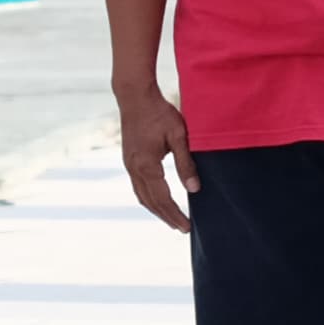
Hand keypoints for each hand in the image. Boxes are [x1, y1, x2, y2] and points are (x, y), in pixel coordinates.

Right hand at [119, 84, 197, 233]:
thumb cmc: (159, 112)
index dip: (175, 215)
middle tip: (182, 228)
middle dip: (166, 217)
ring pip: (142, 196)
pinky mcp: (129, 159)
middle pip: (150, 202)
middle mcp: (134, 168)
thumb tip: (194, 189)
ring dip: (156, 209)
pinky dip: (149, 198)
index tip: (187, 227)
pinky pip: (138, 186)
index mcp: (147, 165)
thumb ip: (186, 163)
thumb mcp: (178, 136)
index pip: (163, 199)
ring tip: (171, 219)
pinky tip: (158, 199)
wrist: (134, 96)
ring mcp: (129, 164)